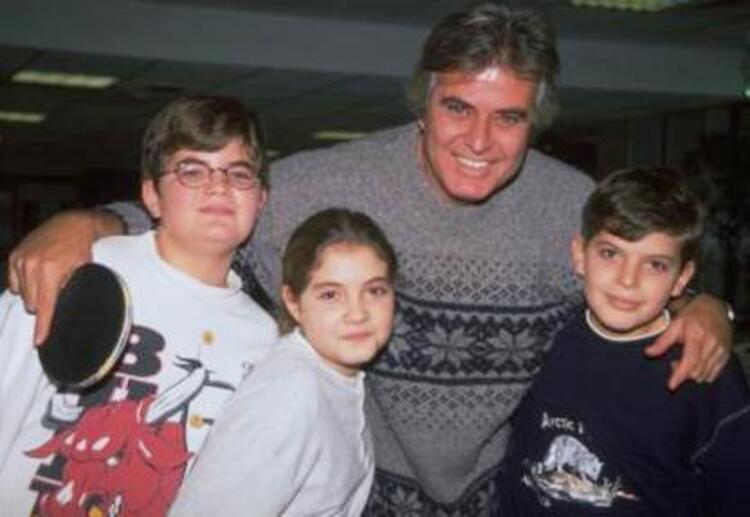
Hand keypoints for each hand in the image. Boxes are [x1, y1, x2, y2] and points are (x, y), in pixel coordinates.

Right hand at [7, 209, 121, 344]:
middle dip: (43, 304)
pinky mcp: (14, 257)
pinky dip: (24, 284)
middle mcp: (32, 265)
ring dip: (34, 294)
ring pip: (22, 295)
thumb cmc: (81, 250)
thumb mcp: (82, 271)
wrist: (71, 224)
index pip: (45, 306)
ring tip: (49, 280)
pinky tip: (37, 276)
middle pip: (32, 304)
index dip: (43, 326)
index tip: (39, 341)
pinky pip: (14, 284)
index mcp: (51, 271)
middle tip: (56, 292)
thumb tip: (63, 311)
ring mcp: (21, 260)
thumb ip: (71, 291)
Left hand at [645, 294, 731, 390]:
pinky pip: (713, 373)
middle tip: (673, 364)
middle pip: (696, 371)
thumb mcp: (675, 324)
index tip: (671, 386)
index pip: (689, 361)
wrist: (716, 308)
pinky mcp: (726, 355)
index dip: (679, 375)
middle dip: (682, 373)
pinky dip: (702, 374)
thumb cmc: (692, 315)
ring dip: (691, 374)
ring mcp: (720, 350)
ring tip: (684, 361)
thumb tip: (647, 353)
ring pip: (705, 374)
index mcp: (696, 336)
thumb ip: (662, 341)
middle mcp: (711, 344)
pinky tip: (695, 364)